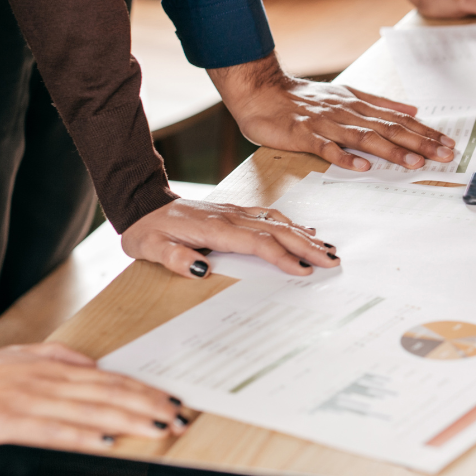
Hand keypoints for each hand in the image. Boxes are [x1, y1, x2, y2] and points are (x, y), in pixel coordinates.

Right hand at [0, 344, 185, 450]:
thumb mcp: (24, 355)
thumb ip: (61, 357)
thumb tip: (96, 364)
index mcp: (55, 367)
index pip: (111, 380)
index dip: (145, 390)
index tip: (173, 400)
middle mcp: (50, 382)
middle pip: (110, 394)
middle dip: (150, 406)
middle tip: (181, 417)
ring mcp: (31, 401)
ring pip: (91, 410)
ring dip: (130, 419)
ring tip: (160, 427)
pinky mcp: (9, 422)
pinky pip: (54, 431)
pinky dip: (84, 435)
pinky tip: (107, 440)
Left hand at [122, 199, 338, 279]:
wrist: (143, 205)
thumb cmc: (148, 231)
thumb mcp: (150, 248)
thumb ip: (174, 259)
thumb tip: (201, 270)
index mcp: (215, 229)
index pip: (257, 243)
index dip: (282, 257)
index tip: (303, 271)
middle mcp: (231, 217)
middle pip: (277, 230)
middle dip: (306, 246)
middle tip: (332, 261)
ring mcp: (235, 212)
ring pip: (277, 221)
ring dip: (304, 235)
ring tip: (328, 248)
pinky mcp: (235, 211)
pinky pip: (269, 216)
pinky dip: (292, 223)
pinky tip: (306, 230)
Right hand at [209, 53, 456, 169]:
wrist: (261, 92)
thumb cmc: (304, 98)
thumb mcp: (347, 94)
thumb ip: (381, 103)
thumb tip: (413, 108)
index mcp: (359, 105)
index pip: (398, 119)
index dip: (424, 131)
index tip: (448, 143)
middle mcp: (347, 113)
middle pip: (389, 129)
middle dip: (419, 142)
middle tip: (445, 155)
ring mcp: (326, 124)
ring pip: (364, 138)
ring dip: (391, 151)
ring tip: (414, 162)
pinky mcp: (304, 135)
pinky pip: (326, 148)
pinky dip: (344, 157)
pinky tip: (361, 167)